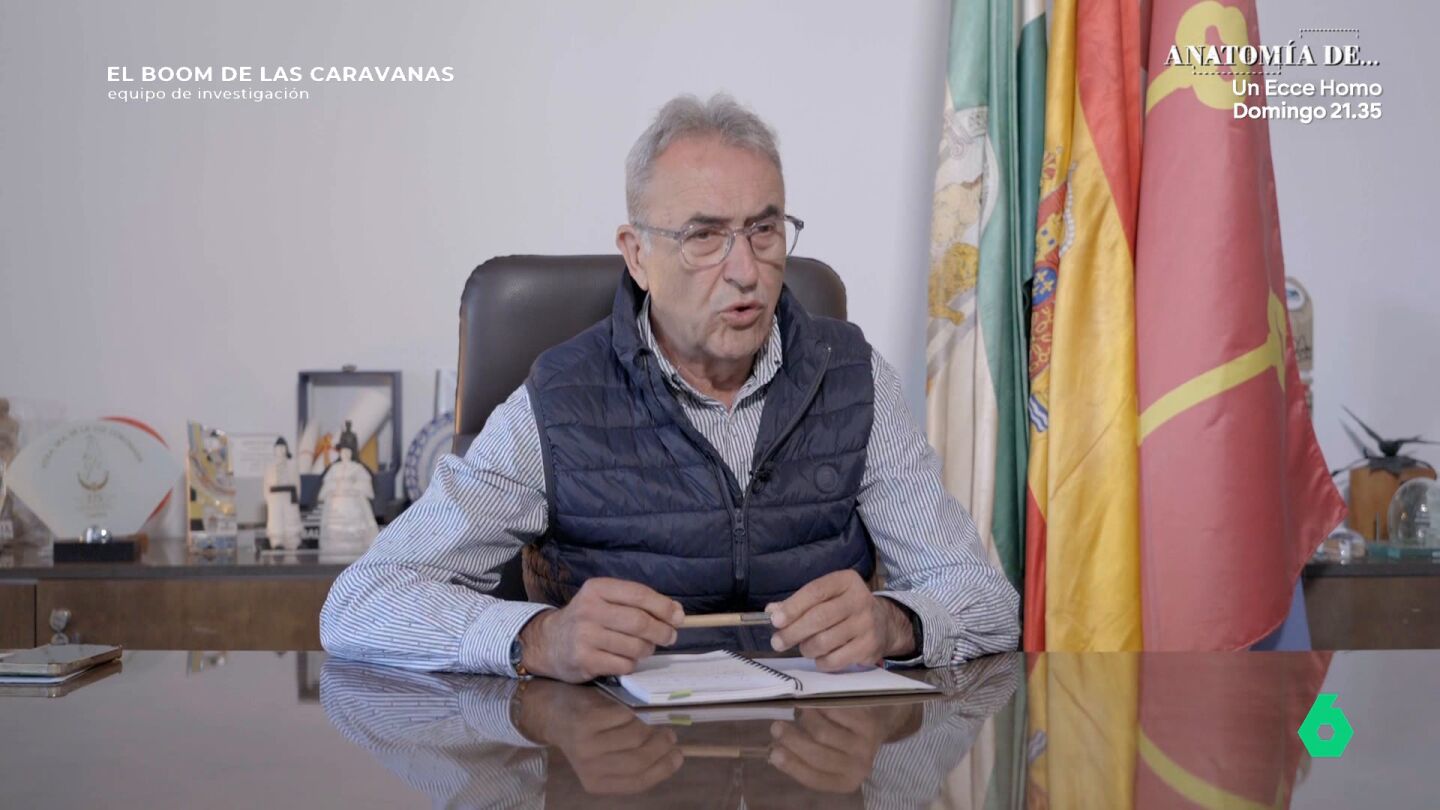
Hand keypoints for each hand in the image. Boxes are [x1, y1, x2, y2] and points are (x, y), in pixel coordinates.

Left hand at [516, 680, 683, 794]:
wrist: (553, 712)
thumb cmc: (587, 735)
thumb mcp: (607, 756)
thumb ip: (634, 761)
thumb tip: (674, 757)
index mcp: (597, 783)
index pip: (639, 782)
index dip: (663, 769)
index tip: (678, 755)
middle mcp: (591, 768)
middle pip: (640, 760)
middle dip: (661, 746)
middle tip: (669, 734)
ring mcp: (587, 744)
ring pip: (635, 736)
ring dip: (644, 726)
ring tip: (639, 721)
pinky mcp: (587, 720)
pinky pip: (624, 715)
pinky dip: (628, 711)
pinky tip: (620, 709)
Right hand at [520, 577, 683, 682]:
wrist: (548, 642)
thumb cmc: (586, 620)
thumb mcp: (605, 601)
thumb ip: (638, 603)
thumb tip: (677, 613)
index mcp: (597, 589)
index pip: (639, 594)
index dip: (664, 607)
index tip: (679, 617)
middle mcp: (589, 610)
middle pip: (639, 622)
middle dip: (662, 631)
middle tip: (669, 637)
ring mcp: (585, 637)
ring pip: (634, 646)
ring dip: (646, 650)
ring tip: (642, 648)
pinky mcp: (585, 661)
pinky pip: (624, 665)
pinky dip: (631, 664)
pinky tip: (624, 659)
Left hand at [766, 570, 915, 670]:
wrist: (884, 624)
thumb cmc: (845, 608)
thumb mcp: (826, 597)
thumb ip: (799, 603)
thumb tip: (772, 612)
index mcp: (846, 581)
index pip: (815, 591)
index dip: (793, 607)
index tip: (775, 621)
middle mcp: (859, 599)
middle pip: (818, 618)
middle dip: (793, 632)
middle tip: (778, 642)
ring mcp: (866, 624)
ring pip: (824, 641)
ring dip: (806, 648)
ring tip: (805, 648)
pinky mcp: (869, 647)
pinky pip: (835, 659)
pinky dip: (821, 662)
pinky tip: (820, 657)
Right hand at [767, 704, 918, 792]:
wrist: (879, 723)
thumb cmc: (845, 743)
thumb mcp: (829, 758)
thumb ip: (804, 758)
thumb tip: (774, 751)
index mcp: (844, 782)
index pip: (814, 778)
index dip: (792, 765)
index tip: (773, 752)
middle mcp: (858, 768)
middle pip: (817, 754)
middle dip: (792, 739)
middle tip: (775, 726)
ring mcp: (864, 745)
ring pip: (822, 731)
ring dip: (805, 719)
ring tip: (800, 713)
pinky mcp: (867, 722)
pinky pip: (833, 713)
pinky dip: (819, 707)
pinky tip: (816, 705)